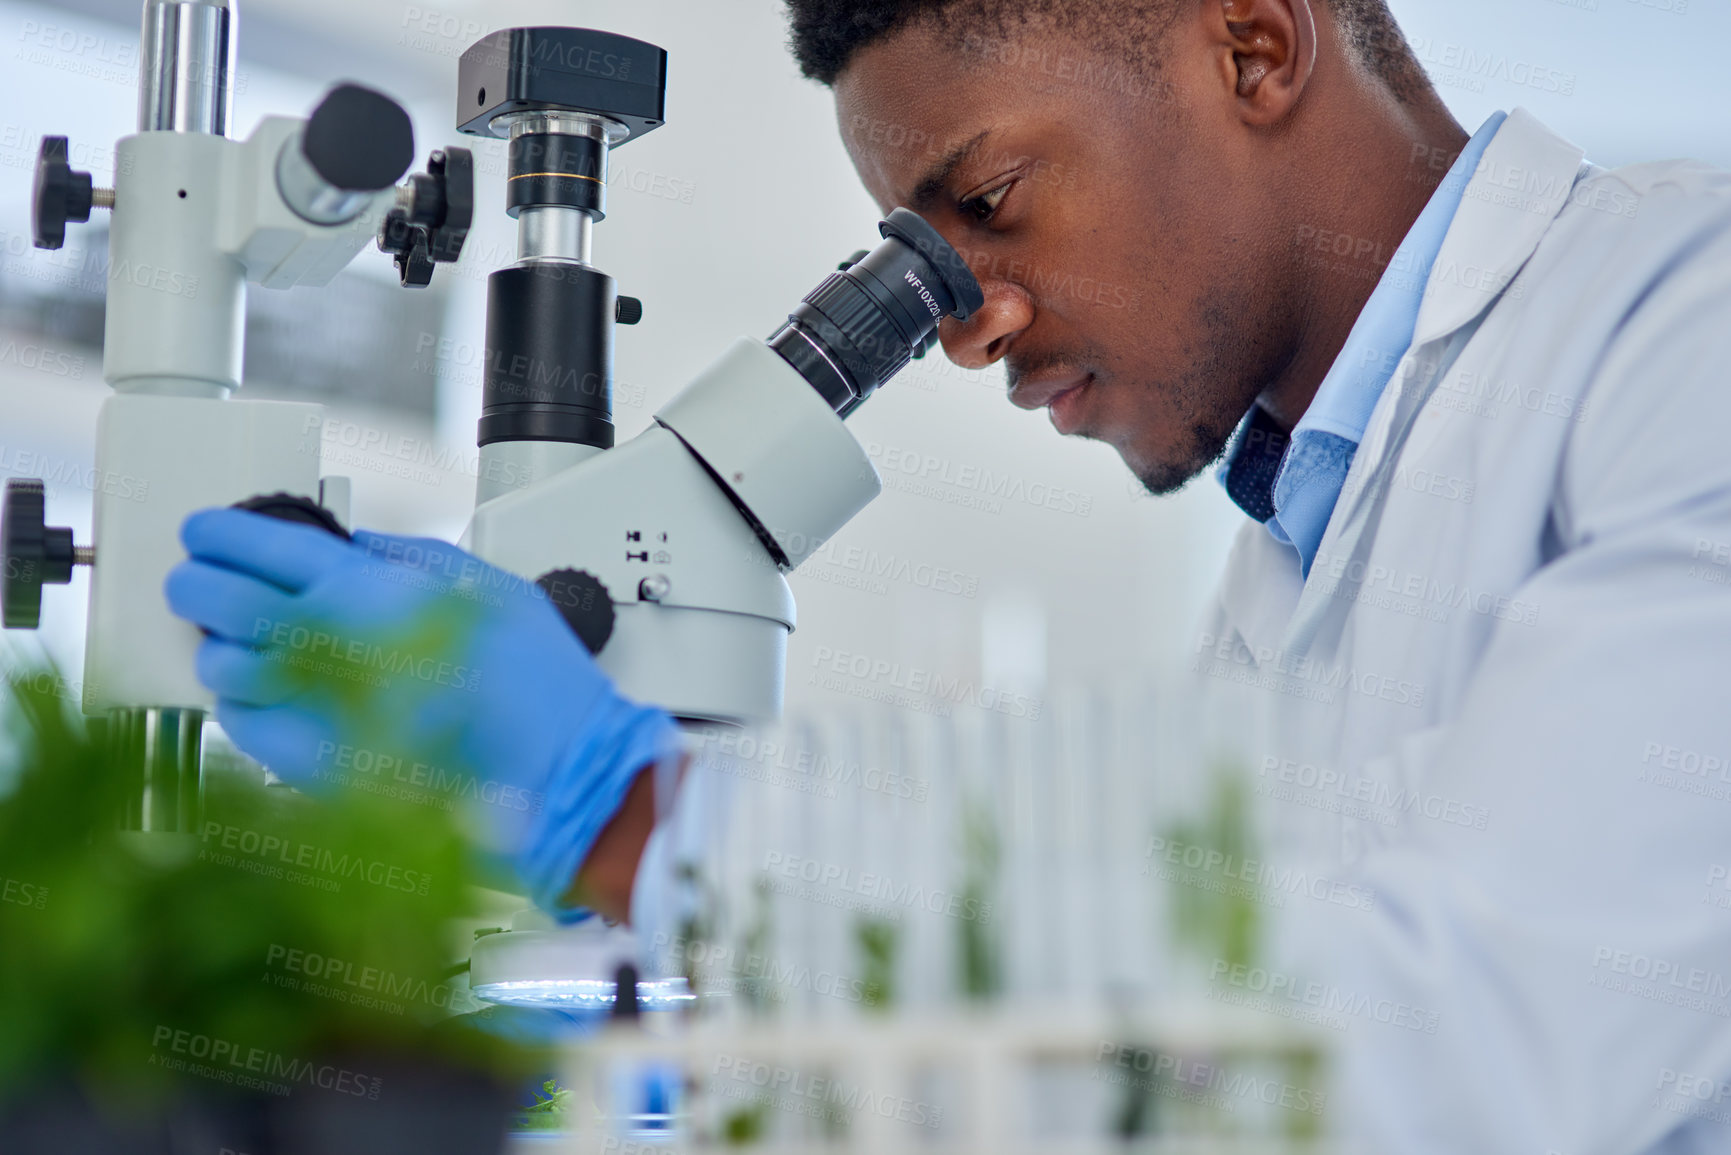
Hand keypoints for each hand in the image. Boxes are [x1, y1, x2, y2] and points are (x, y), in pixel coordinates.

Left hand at [163, 508, 680, 917]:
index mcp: (368, 588)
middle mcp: (324, 641)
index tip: (207, 532)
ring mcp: (310, 708)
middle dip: (196, 583)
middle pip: (215, 599)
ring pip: (220, 666)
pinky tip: (275, 698)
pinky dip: (246, 706)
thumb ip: (411, 557)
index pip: (258, 544)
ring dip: (223, 650)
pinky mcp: (309, 764)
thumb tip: (356, 548)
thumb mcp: (487, 586)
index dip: (221, 533)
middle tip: (198, 583)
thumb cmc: (535, 683)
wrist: (552, 773)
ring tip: (246, 647)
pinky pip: (242, 726)